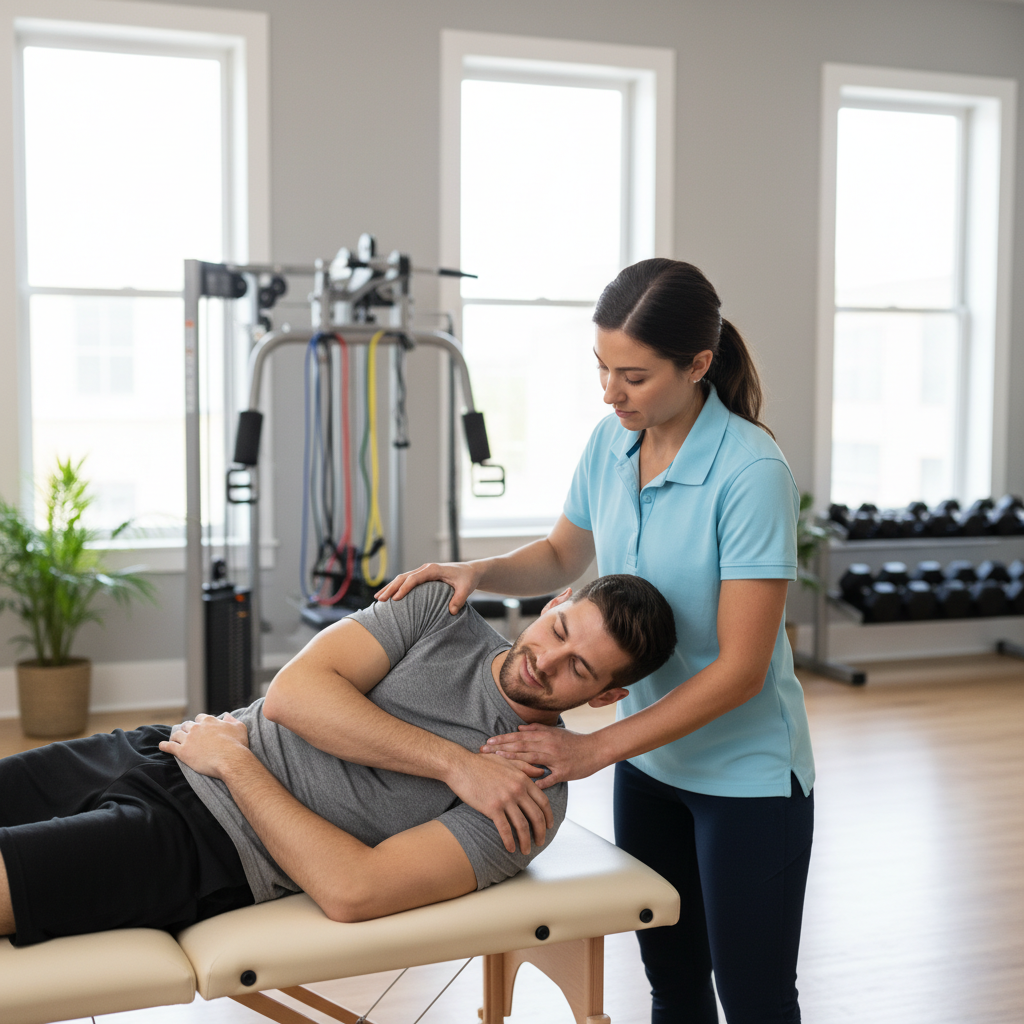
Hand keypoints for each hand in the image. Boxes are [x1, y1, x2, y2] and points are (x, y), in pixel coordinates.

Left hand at [159, 713, 250, 779]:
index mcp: (209, 721)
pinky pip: (170, 746)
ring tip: (173, 739)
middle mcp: (197, 728)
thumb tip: (226, 715)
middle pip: (187, 725)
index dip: (199, 722)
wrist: (231, 760)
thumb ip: (232, 720)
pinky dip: (164, 745)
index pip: (200, 717)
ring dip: (175, 736)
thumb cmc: (237, 744)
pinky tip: (161, 746)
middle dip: (186, 728)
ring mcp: (189, 739)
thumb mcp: (239, 727)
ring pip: (177, 734)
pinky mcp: (183, 751)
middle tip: (186, 734)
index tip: (199, 727)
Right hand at [374, 561, 481, 614]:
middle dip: (391, 588)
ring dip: (390, 588)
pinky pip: (406, 581)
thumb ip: (459, 599)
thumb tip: (451, 611)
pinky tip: (388, 597)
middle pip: (404, 577)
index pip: (415, 578)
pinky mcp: (422, 577)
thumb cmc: (467, 579)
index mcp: (433, 569)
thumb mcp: (466, 589)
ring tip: (378, 598)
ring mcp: (422, 572)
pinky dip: (396, 588)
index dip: (404, 588)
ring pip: (402, 578)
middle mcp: (425, 569)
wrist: (470, 571)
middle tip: (380, 600)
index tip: (396, 598)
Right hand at [445, 750, 553, 854]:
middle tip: (540, 842)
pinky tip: (510, 848)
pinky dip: (509, 841)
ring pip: (522, 825)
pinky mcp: (492, 808)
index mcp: (522, 779)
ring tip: (526, 850)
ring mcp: (505, 799)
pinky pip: (505, 829)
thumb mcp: (507, 761)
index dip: (548, 816)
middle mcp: (517, 789)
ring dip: (526, 841)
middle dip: (540, 832)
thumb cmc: (481, 763)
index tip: (549, 826)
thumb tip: (541, 773)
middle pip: (536, 816)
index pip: (543, 801)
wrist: (460, 765)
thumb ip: (525, 767)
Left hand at [483, 724, 607, 787]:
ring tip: (497, 760)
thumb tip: (519, 729)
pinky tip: (525, 786)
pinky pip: (549, 778)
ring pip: (531, 759)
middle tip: (484, 751)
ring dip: (513, 759)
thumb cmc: (574, 741)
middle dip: (501, 748)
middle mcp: (548, 746)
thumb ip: (537, 730)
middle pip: (520, 746)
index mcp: (545, 736)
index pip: (519, 737)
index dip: (502, 739)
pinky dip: (537, 782)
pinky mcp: (564, 772)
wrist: (596, 749)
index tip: (487, 742)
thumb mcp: (555, 732)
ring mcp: (555, 759)